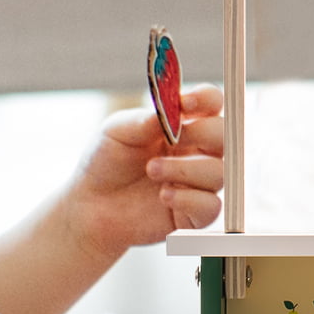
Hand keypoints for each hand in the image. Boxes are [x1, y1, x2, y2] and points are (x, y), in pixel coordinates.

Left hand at [68, 84, 223, 261]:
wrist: (89, 205)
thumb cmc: (105, 162)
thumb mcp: (115, 131)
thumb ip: (143, 120)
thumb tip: (171, 109)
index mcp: (183, 124)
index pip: (212, 103)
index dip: (206, 99)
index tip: (185, 103)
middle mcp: (196, 152)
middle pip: (225, 135)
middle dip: (202, 134)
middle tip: (173, 140)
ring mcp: (197, 183)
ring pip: (219, 172)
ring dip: (185, 170)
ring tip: (152, 171)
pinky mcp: (193, 214)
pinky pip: (211, 206)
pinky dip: (189, 199)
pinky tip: (164, 196)